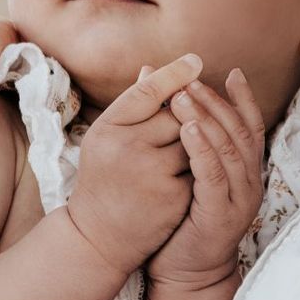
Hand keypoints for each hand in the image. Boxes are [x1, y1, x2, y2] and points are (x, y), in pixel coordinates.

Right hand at [65, 52, 201, 278]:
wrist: (98, 238)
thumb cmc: (103, 180)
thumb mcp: (107, 139)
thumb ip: (133, 107)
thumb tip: (154, 69)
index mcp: (107, 128)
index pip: (147, 91)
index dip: (174, 74)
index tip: (196, 61)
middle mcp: (127, 147)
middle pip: (177, 115)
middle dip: (190, 113)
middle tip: (198, 109)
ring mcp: (152, 173)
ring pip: (194, 142)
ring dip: (200, 141)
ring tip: (199, 141)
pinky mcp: (173, 196)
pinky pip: (200, 169)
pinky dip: (202, 167)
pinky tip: (201, 169)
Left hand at [146, 70, 266, 288]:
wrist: (185, 274)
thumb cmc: (184, 222)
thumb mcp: (189, 176)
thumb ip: (190, 141)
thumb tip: (173, 96)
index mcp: (246, 173)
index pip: (252, 127)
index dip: (244, 99)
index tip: (231, 71)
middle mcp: (250, 184)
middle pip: (240, 132)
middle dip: (216, 102)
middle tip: (191, 79)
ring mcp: (239, 200)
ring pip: (229, 150)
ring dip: (207, 119)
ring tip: (183, 96)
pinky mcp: (221, 215)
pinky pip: (215, 176)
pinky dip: (203, 149)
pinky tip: (187, 130)